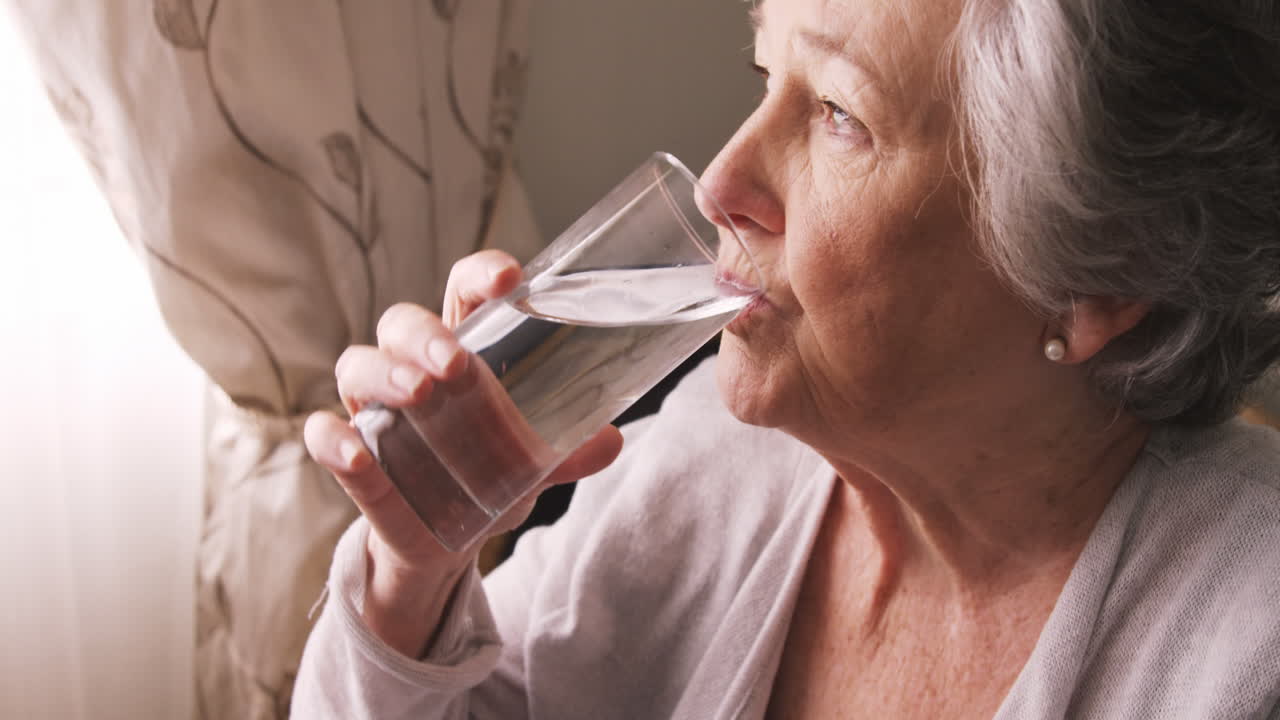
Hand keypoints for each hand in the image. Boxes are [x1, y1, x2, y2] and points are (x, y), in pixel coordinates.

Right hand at [304, 250, 623, 655]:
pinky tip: (356, 452)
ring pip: (357, 365)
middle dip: (425, 334)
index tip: (509, 278)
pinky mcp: (351, 459)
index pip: (464, 292)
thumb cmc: (489, 472)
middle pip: (402, 323)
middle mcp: (410, 367)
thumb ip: (569, 450)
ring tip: (417, 392)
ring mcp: (374, 410)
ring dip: (384, 373)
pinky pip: (324, 436)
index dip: (481, 275)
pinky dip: (334, 441)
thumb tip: (612, 440)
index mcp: (463, 349)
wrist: (448, 541)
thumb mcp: (534, 462)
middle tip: (455, 363)